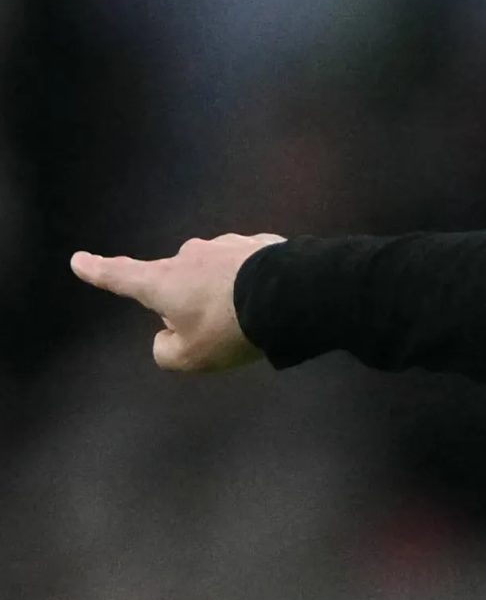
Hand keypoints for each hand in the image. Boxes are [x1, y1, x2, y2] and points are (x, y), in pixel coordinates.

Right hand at [70, 235, 284, 371]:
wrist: (292, 295)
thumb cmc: (230, 327)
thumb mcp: (191, 357)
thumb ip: (166, 351)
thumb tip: (166, 336)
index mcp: (161, 280)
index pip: (119, 275)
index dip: (97, 271)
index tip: (79, 260)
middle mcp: (188, 255)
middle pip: (178, 280)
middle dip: (191, 301)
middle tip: (219, 327)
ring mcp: (225, 244)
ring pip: (215, 272)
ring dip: (226, 291)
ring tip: (252, 315)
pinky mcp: (260, 242)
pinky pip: (248, 266)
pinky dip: (254, 281)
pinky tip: (273, 299)